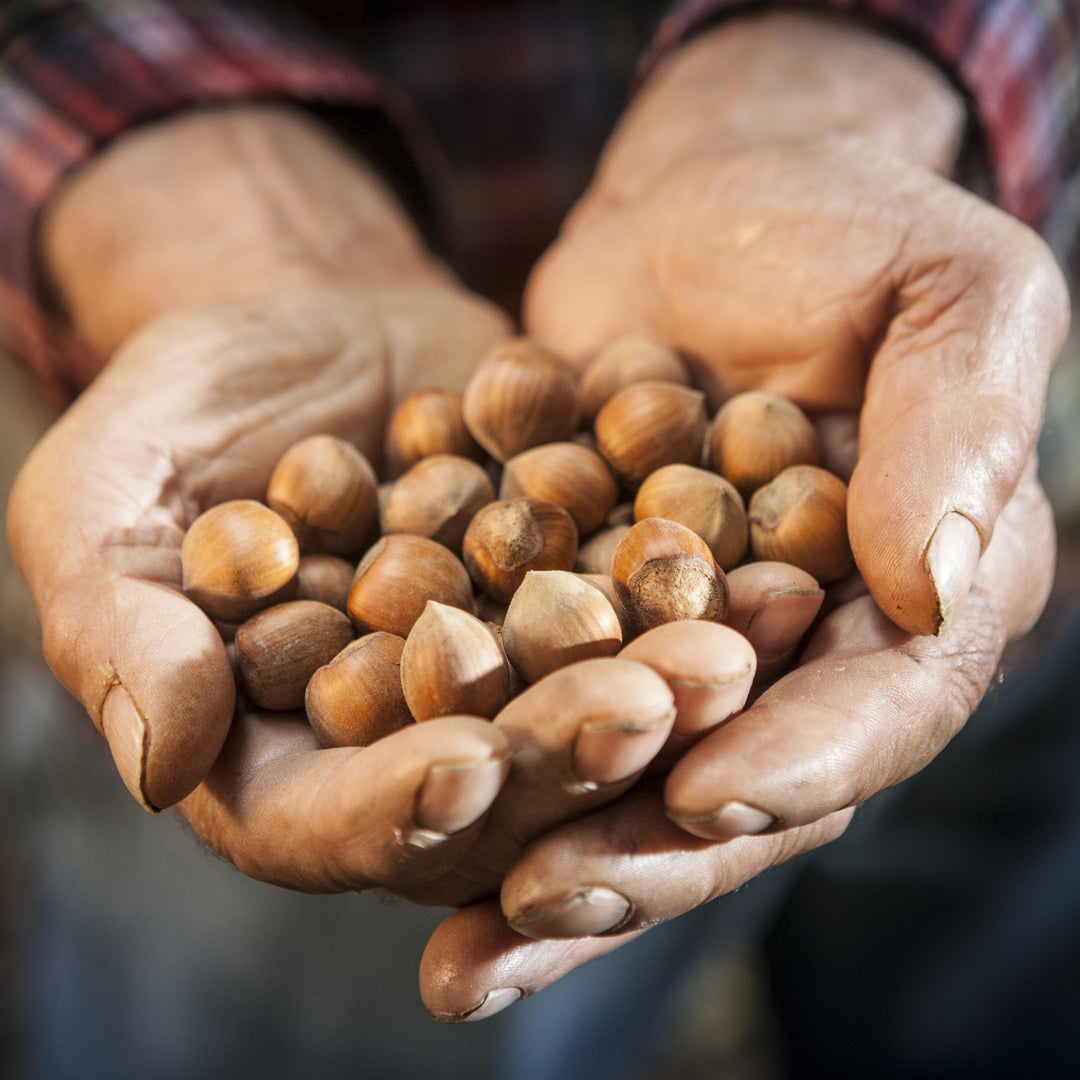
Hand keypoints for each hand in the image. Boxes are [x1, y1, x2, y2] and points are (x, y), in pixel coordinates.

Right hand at [5, 105, 754, 907]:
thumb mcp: (104, 498)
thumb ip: (120, 631)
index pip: (329, 822)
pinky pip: (650, 611)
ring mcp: (515, 675)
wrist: (310, 321)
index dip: (396, 808)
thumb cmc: (182, 410)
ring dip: (670, 690)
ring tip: (739, 644)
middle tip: (649, 707)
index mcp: (279, 756)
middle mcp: (411, 743)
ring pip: (593, 711)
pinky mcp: (586, 598)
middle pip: (493, 786)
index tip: (464, 767)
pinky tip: (778, 563)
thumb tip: (162, 764)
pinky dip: (707, 592)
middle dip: (568, 754)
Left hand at [418, 12, 1070, 1016]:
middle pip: (747, 779)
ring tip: (463, 945)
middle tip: (544, 905)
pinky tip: (393, 827)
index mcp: (929, 592)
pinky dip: (474, 766)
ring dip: (550, 856)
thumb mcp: (942, 291)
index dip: (801, 762)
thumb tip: (943, 577)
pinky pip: (536, 710)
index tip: (707, 800)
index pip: (884, 707)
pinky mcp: (594, 620)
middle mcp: (814, 649)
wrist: (705, 202)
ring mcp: (695, 646)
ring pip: (630, 777)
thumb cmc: (842, 224)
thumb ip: (957, 428)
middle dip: (651, 851)